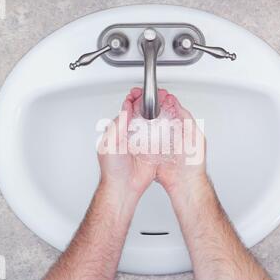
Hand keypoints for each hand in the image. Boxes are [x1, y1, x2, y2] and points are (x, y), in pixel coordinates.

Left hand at [97, 88, 155, 202]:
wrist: (122, 187)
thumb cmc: (112, 169)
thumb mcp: (110, 143)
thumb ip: (118, 125)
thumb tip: (126, 108)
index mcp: (121, 130)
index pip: (129, 110)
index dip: (135, 100)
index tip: (140, 92)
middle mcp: (132, 135)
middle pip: (143, 114)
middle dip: (150, 104)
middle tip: (157, 95)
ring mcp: (143, 143)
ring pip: (152, 124)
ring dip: (159, 114)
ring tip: (165, 104)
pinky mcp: (152, 152)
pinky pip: (160, 138)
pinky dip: (165, 130)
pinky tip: (169, 122)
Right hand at [123, 87, 207, 202]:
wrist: (185, 183)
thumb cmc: (193, 163)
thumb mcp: (195, 135)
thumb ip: (186, 118)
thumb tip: (176, 103)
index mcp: (180, 128)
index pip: (169, 110)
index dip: (161, 102)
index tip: (154, 95)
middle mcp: (169, 135)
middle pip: (155, 117)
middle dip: (148, 109)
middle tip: (140, 100)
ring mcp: (159, 144)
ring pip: (147, 128)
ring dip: (141, 120)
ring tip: (134, 110)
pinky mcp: (151, 153)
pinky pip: (142, 142)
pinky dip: (137, 135)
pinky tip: (133, 128)